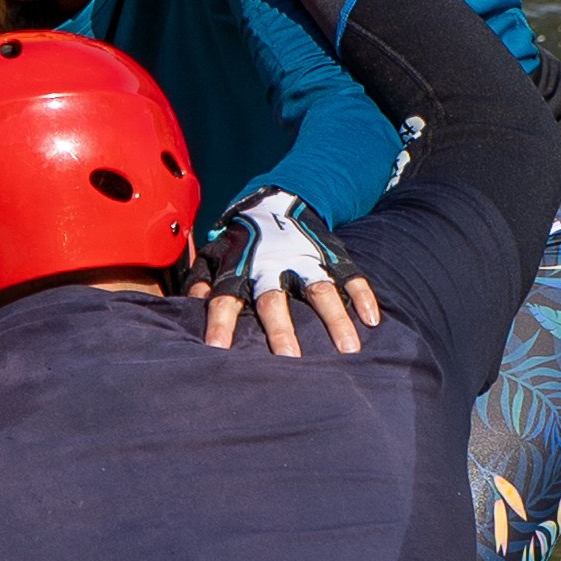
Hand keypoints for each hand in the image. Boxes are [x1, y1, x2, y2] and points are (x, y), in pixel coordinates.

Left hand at [195, 187, 380, 358]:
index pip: (225, 299)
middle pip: (274, 299)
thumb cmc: (240, 242)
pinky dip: (363, 297)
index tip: (216, 350)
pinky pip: (351, 276)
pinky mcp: (332, 256)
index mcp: (239, 269)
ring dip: (334, 319)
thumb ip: (200, 282)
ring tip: (347, 350)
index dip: (220, 323)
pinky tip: (372, 321)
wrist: (276, 202)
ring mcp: (304, 260)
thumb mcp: (213, 256)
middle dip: (280, 329)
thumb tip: (189, 306)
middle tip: (289, 359)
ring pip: (319, 290)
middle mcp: (271, 266)